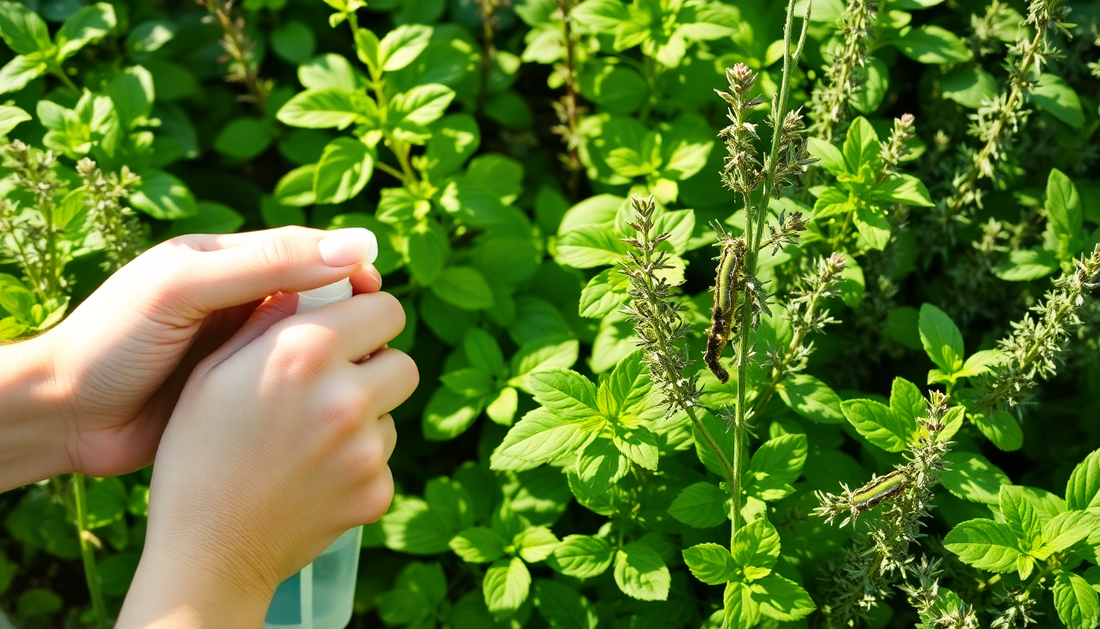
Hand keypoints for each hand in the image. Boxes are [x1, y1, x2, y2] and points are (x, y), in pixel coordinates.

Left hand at [42, 227, 380, 479]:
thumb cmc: (114, 341)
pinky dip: (319, 389)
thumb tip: (356, 246)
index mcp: (229, 261)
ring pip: (313, 342)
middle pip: (319, 296)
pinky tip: (336, 404)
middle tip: (371, 339)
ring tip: (358, 373)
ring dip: (338, 353)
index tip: (376, 291)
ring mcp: (245, 349)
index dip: (347, 266)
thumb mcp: (184, 288)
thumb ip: (264, 264)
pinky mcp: (246, 394)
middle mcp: (242, 301)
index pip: (307, 251)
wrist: (64, 416)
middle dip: (349, 313)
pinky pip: (296, 384)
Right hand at [117, 285, 415, 626]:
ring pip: (393, 411)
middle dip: (376, 365)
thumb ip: (272, 319)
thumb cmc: (199, 453)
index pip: (385, 307)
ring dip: (367, 416)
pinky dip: (359, 463)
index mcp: (304, 350)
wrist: (205, 552)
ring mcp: (366, 448)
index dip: (368, 316)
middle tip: (337, 383)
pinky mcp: (377, 491)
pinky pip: (383, 458)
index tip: (352, 329)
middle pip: (403, 360)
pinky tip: (315, 475)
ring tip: (311, 437)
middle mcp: (346, 394)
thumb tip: (316, 282)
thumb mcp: (214, 371)